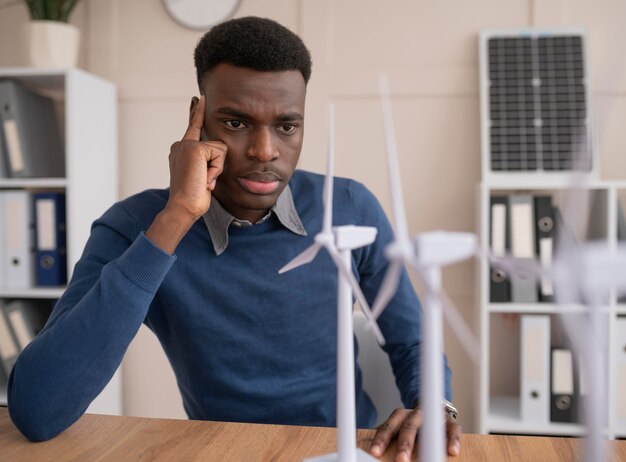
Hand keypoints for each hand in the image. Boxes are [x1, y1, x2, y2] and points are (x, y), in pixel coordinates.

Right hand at [167, 95, 226, 220]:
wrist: (183, 206)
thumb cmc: (194, 197)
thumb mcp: (202, 176)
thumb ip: (206, 162)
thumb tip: (217, 154)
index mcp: (180, 150)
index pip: (191, 127)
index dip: (195, 112)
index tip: (197, 98)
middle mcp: (181, 144)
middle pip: (212, 140)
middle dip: (214, 162)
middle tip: (203, 152)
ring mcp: (187, 145)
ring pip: (220, 149)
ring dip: (217, 168)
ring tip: (204, 180)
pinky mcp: (195, 148)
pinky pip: (220, 153)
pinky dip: (216, 169)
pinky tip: (205, 178)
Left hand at [369, 408, 461, 460]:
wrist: (433, 408)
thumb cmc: (411, 426)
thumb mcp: (398, 429)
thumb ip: (389, 439)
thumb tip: (370, 453)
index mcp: (399, 417)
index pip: (387, 428)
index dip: (381, 440)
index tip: (374, 453)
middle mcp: (414, 414)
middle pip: (407, 428)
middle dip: (404, 445)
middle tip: (400, 460)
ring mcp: (432, 416)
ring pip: (429, 427)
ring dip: (428, 443)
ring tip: (428, 457)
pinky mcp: (450, 421)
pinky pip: (453, 429)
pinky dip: (452, 439)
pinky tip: (452, 451)